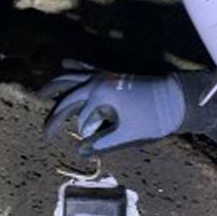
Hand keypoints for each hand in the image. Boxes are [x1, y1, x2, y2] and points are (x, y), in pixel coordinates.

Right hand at [39, 61, 185, 154]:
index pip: (80, 117)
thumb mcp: (128, 134)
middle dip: (55, 114)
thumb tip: (81, 152)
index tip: (84, 145)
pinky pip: (87, 67)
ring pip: (72, 76)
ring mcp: (104, 75)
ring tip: (41, 93)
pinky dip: (75, 66)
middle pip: (68, 96)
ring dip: (56, 84)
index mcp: (101, 94)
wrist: (175, 98)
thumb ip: (102, 143)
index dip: (80, 133)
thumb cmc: (153, 118)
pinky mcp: (111, 74)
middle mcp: (98, 81)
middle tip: (45, 132)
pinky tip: (65, 63)